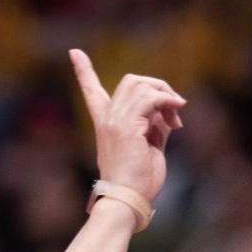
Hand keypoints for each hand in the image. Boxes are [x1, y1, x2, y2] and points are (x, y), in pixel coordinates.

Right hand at [70, 49, 184, 202]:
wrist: (128, 199)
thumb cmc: (138, 181)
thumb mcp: (149, 148)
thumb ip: (156, 127)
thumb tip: (168, 113)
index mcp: (106, 124)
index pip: (91, 91)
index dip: (83, 71)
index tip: (75, 53)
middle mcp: (107, 118)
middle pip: (131, 81)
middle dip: (158, 86)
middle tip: (175, 107)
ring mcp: (115, 120)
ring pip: (141, 85)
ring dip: (166, 95)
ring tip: (177, 116)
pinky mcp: (127, 126)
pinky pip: (150, 99)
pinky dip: (167, 102)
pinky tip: (176, 116)